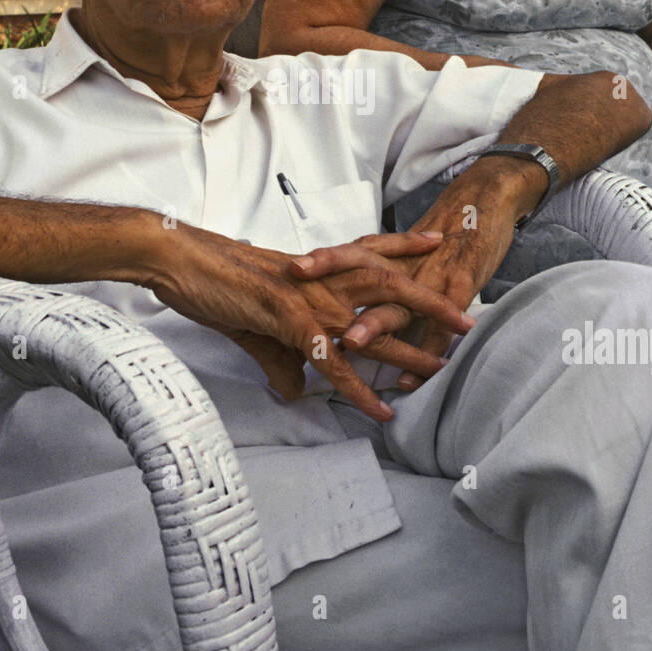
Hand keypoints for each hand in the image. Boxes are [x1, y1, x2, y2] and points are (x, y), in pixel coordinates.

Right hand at [145, 223, 471, 420]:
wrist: (183, 262)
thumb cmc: (215, 279)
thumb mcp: (257, 321)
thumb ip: (283, 356)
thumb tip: (293, 389)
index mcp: (315, 268)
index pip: (369, 249)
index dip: (405, 245)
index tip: (438, 239)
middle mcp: (322, 279)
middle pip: (390, 285)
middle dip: (432, 300)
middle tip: (468, 318)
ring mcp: (310, 299)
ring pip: (373, 325)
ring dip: (409, 350)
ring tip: (441, 369)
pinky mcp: (292, 323)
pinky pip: (336, 365)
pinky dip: (362, 390)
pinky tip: (382, 411)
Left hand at [292, 163, 525, 389]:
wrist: (488, 197)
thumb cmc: (446, 229)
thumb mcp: (406, 251)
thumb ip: (377, 276)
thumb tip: (344, 306)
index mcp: (388, 253)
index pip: (349, 253)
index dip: (322, 259)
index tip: (289, 269)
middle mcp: (404, 261)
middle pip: (363, 270)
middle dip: (331, 281)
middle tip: (301, 292)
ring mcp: (432, 272)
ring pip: (398, 300)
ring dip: (375, 322)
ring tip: (350, 343)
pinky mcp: (461, 284)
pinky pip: (440, 323)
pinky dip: (427, 349)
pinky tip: (413, 376)